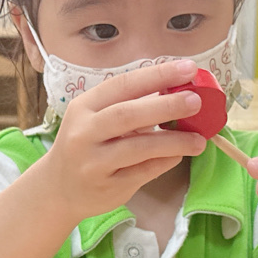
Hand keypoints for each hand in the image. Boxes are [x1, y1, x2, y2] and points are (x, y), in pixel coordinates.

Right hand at [39, 59, 206, 223]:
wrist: (58, 188)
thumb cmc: (86, 145)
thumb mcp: (95, 119)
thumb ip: (129, 106)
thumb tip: (178, 91)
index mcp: (84, 106)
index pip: (123, 85)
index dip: (157, 75)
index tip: (187, 69)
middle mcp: (84, 132)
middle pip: (128, 114)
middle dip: (166, 105)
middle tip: (196, 101)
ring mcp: (93, 162)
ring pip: (139, 147)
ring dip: (174, 141)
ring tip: (199, 139)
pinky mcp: (106, 186)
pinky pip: (142, 172)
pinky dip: (164, 162)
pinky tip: (178, 156)